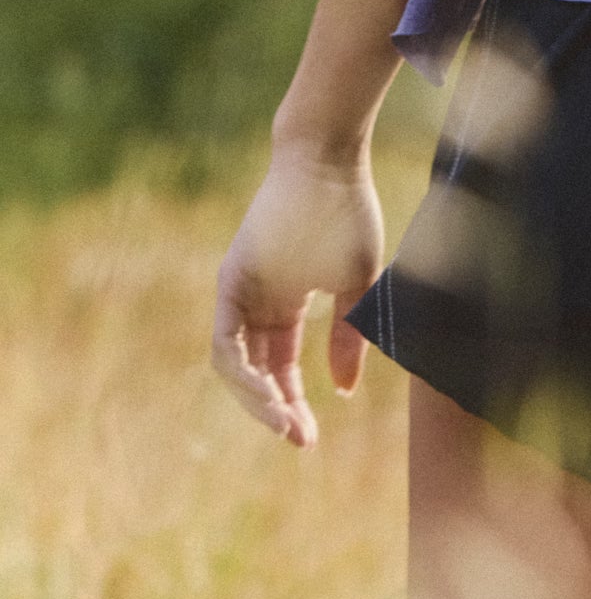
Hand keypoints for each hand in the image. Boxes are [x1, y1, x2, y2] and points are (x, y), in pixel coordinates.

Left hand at [212, 149, 384, 446]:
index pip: (281, 366)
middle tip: (299, 439)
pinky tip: (266, 390)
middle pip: (255, 372)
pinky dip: (241, 371)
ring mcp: (240, 291)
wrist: (327, 159)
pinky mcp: (230, 280)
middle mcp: (257, 301)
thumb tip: (343, 391)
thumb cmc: (347, 213)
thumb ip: (348, 336)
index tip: (311, 436)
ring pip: (235, 364)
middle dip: (275, 409)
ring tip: (282, 421)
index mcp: (288, 302)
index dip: (294, 402)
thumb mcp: (356, 284)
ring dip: (256, 398)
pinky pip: (226, 341)